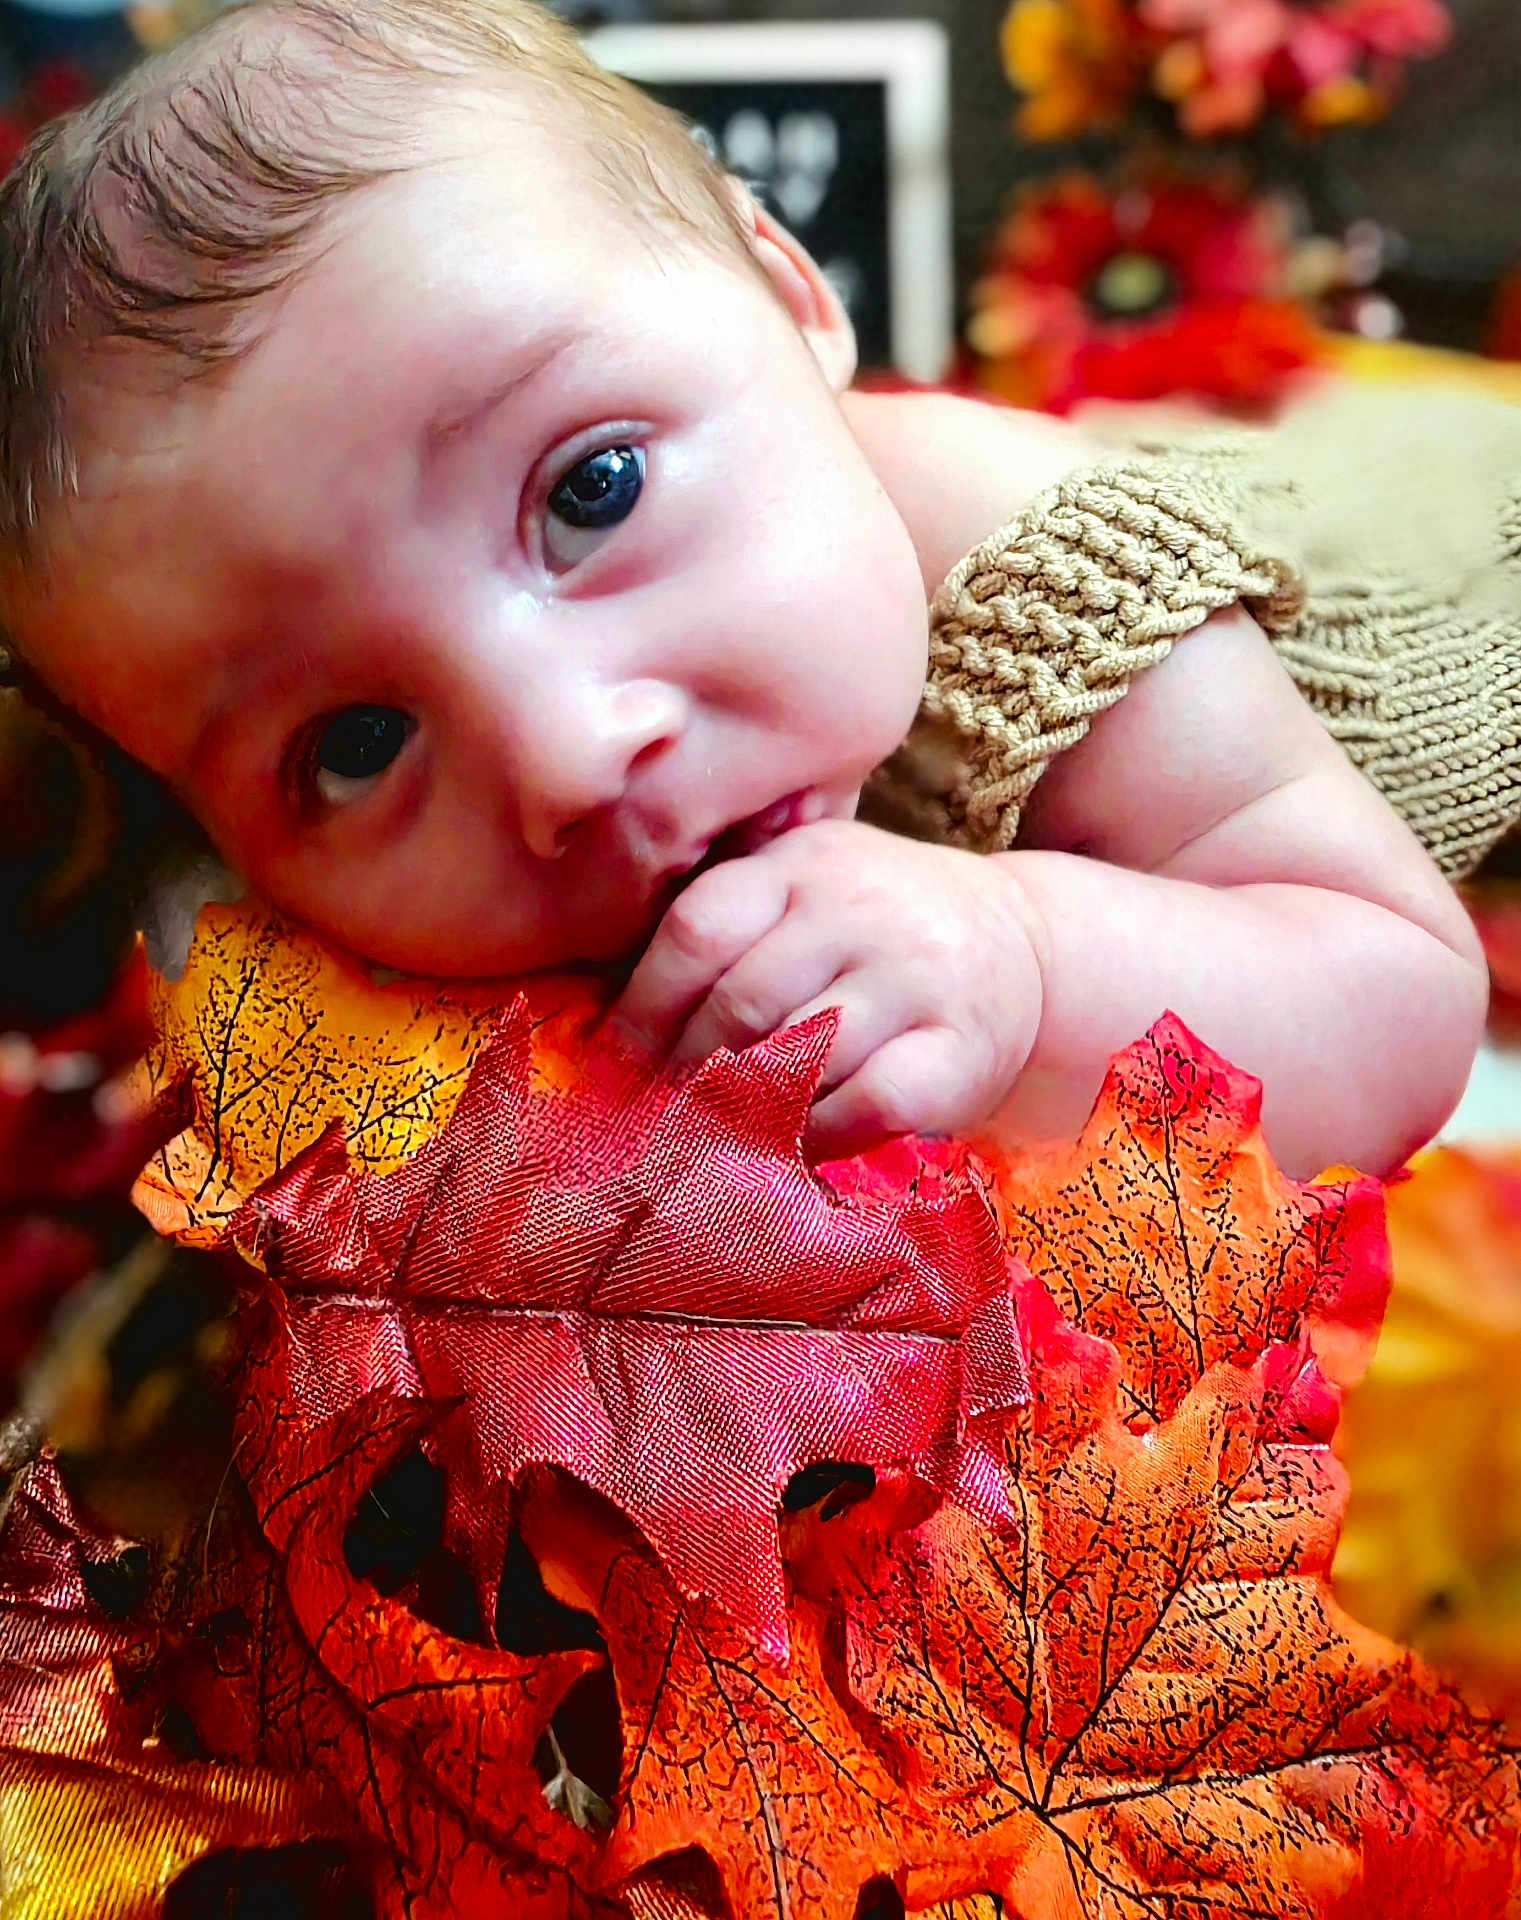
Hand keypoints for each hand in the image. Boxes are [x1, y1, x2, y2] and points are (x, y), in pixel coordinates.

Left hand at [609, 820, 1045, 1159]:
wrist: (1026, 945)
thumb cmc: (881, 929)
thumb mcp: (811, 888)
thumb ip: (732, 928)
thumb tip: (616, 1023)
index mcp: (804, 863)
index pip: (699, 929)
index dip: (644, 1005)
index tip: (618, 1057)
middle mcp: (860, 908)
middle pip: (741, 1003)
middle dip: (690, 1067)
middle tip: (664, 1107)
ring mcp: (916, 976)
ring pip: (798, 1059)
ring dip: (746, 1107)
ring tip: (716, 1131)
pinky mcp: (958, 1047)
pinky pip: (862, 1105)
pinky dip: (815, 1135)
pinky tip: (797, 1142)